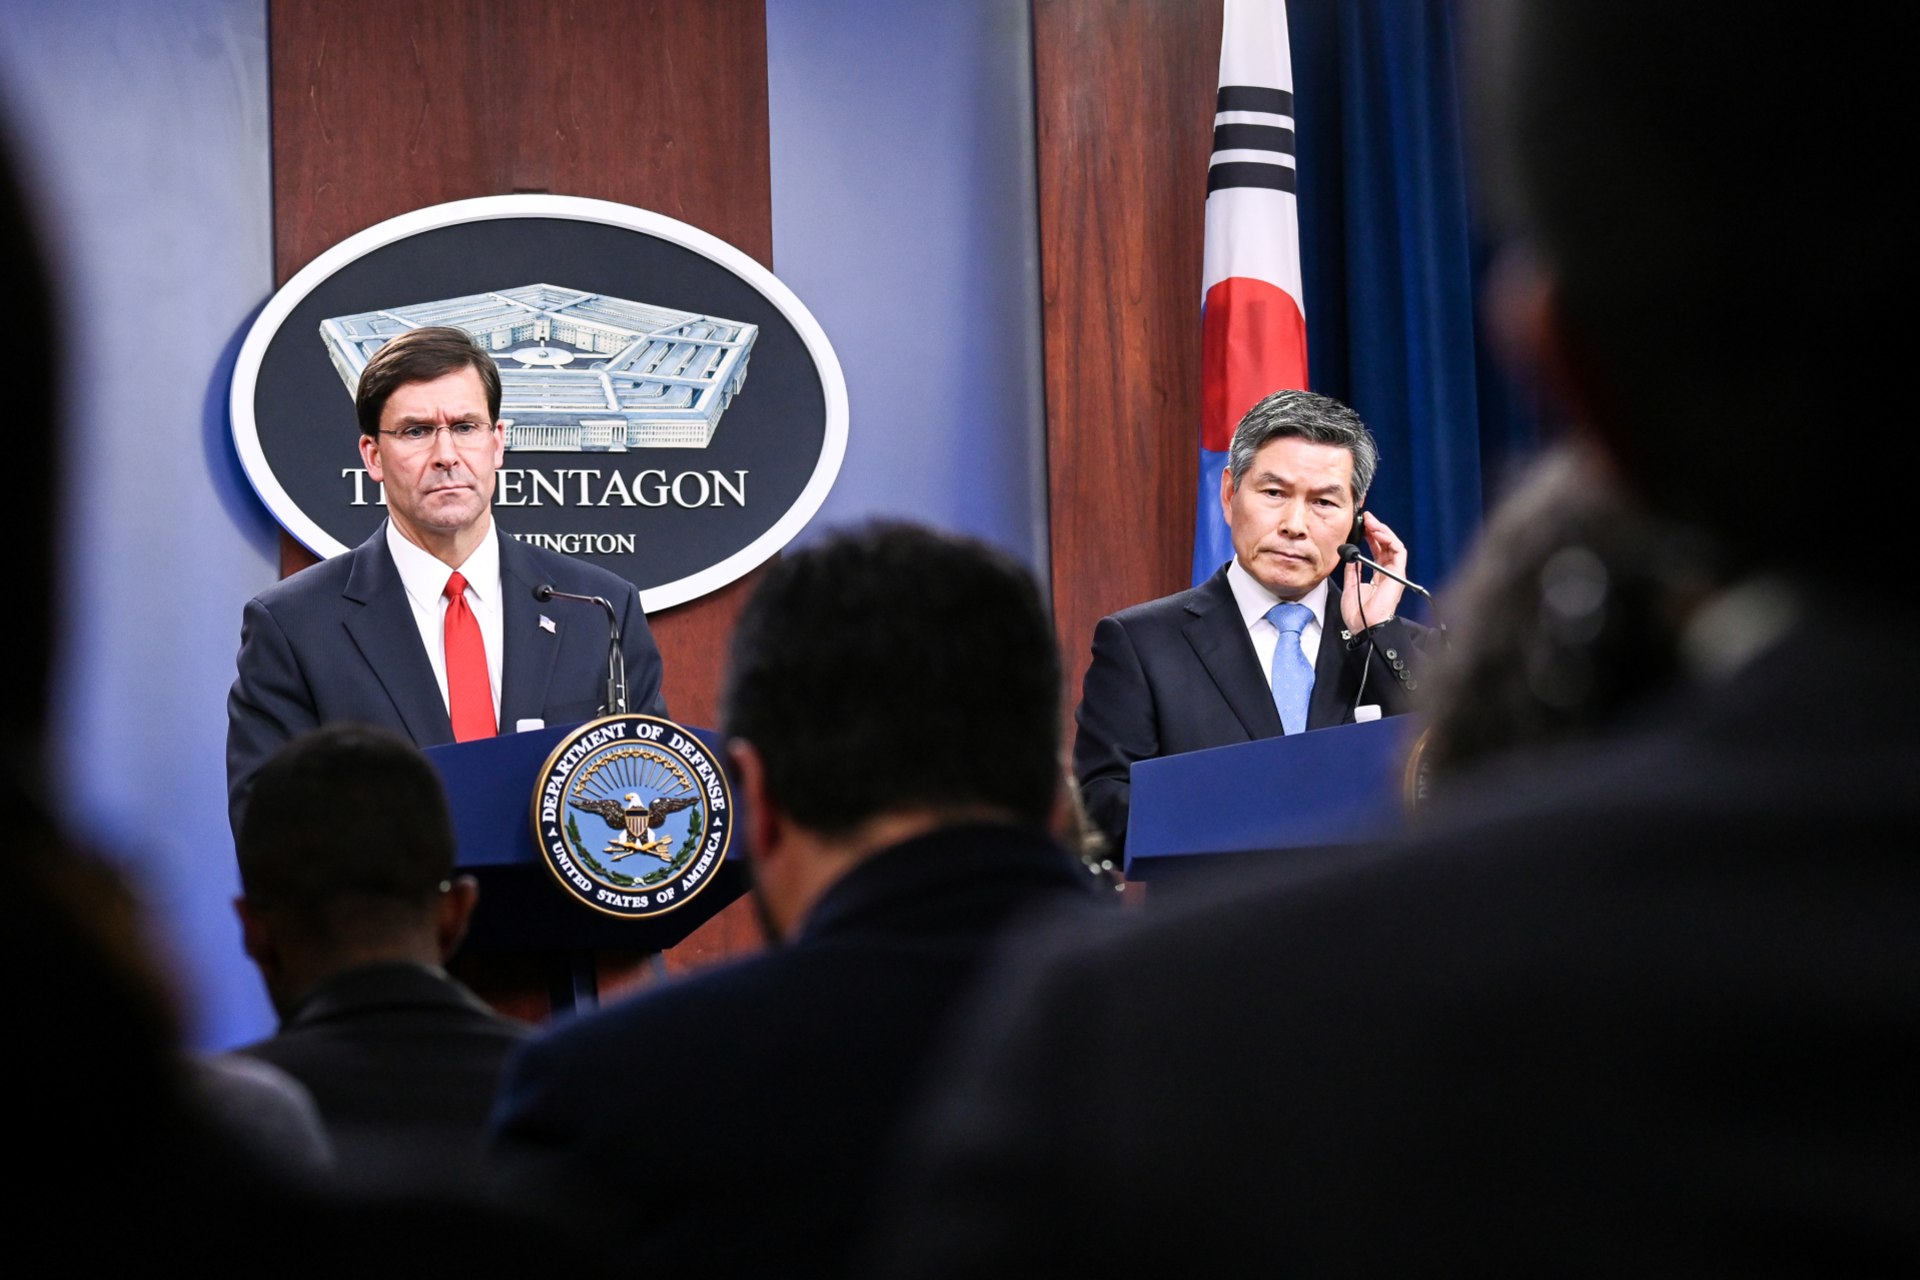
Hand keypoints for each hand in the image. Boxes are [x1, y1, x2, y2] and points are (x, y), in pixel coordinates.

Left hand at [1340, 511, 1406, 633]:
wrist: (1364, 626)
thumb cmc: (1358, 613)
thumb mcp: (1351, 587)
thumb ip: (1352, 572)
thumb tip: (1351, 558)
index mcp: (1377, 576)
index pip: (1377, 551)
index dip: (1371, 537)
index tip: (1361, 526)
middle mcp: (1387, 573)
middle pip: (1385, 546)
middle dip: (1376, 529)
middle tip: (1366, 518)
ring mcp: (1394, 573)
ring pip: (1393, 545)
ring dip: (1383, 531)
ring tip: (1371, 522)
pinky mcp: (1397, 574)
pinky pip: (1398, 552)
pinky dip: (1389, 540)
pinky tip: (1378, 532)